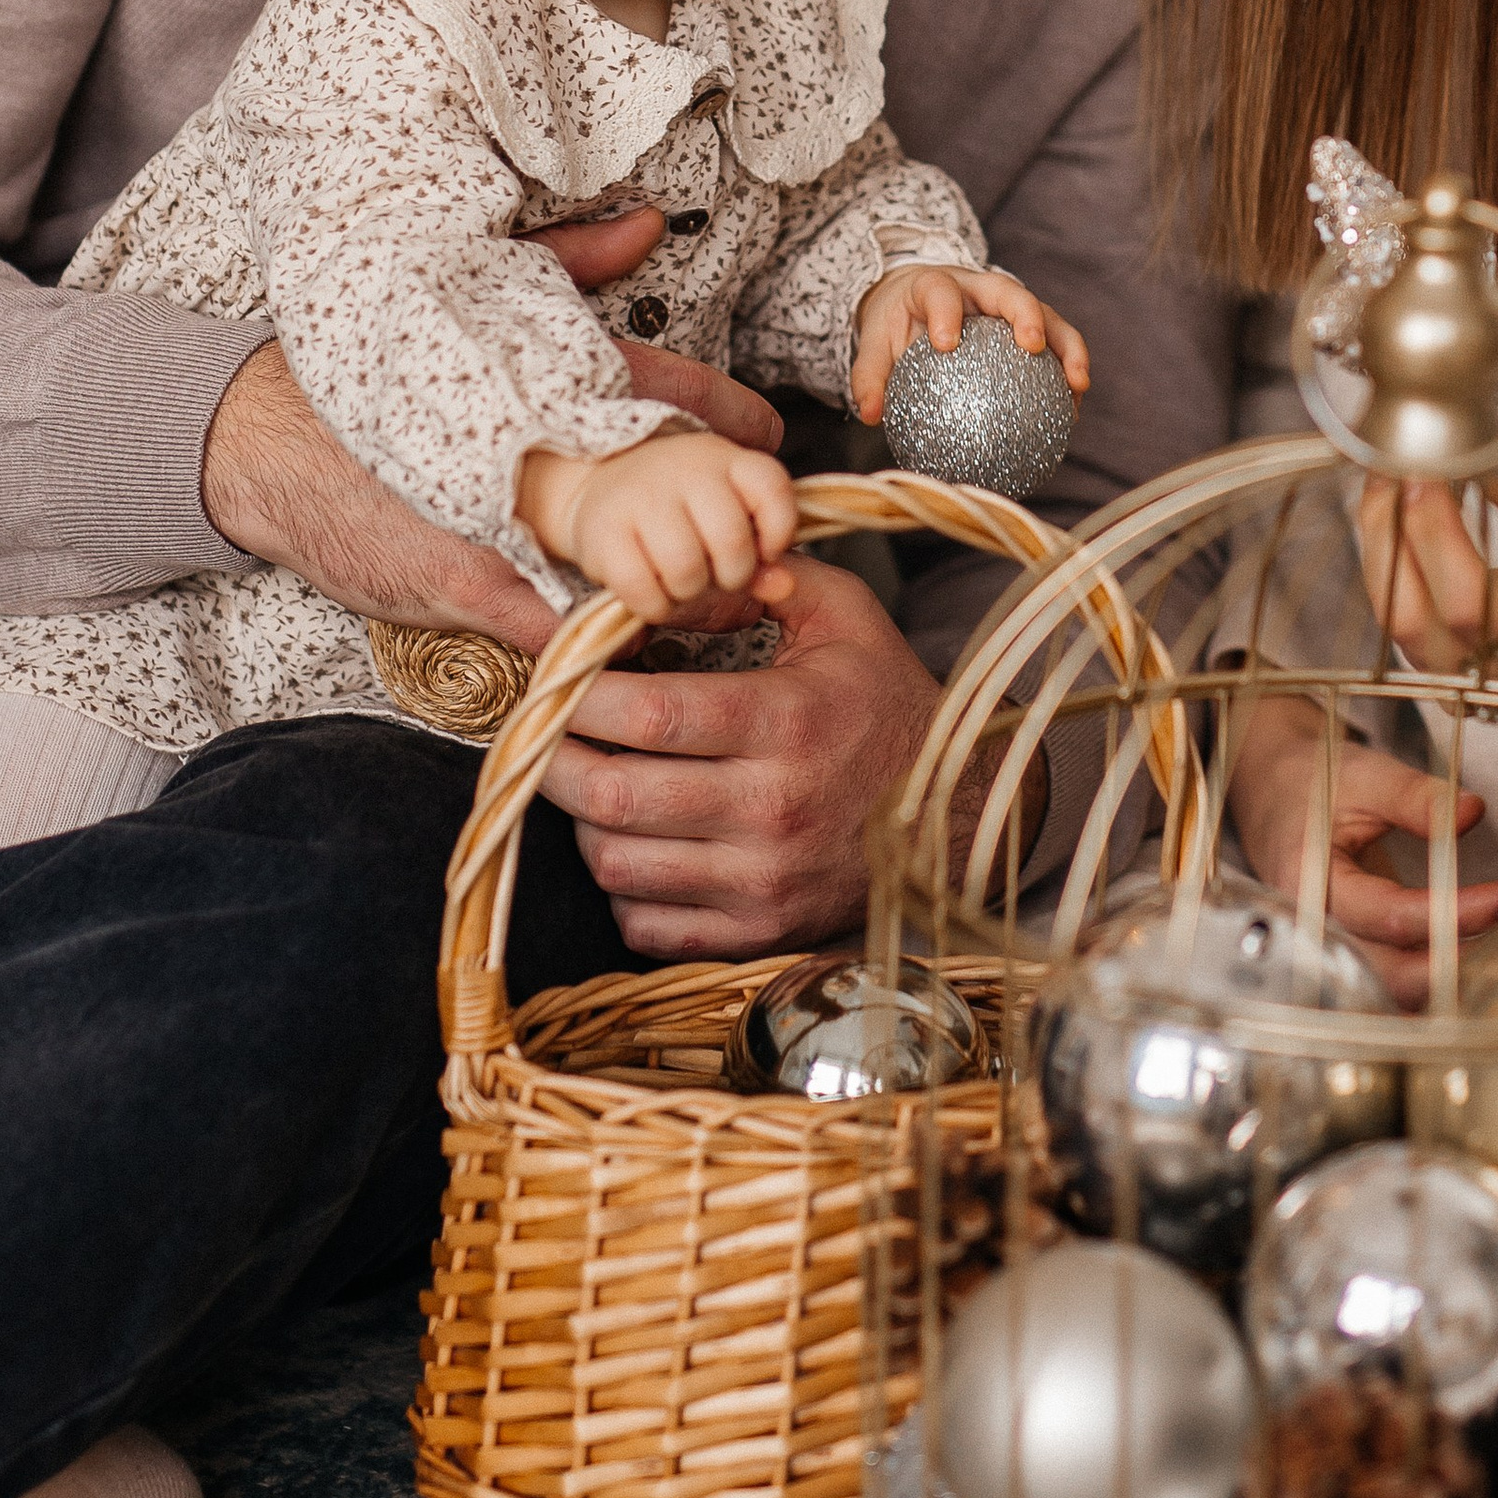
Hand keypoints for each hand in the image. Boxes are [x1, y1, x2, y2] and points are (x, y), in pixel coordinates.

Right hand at [198, 207, 783, 648]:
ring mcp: (507, 524)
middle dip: (729, 521)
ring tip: (728, 596)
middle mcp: (539, 452)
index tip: (771, 441)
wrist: (266, 441)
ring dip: (682, 588)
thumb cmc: (374, 370)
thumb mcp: (472, 298)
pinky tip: (632, 636)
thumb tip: (647, 221)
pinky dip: (601, 635)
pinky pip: (560, 624)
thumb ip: (570, 261)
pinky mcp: (468, 584)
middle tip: (767, 538)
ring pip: (627, 570)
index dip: (738, 425)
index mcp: (549, 379)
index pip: (676, 396)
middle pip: (671, 495)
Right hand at [520, 431, 799, 627]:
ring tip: (682, 581)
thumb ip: (763, 551)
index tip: (764, 551)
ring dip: (690, 593)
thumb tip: (784, 586)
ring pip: (686, 570)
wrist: (601, 485)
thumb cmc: (680, 508)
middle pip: (732, 542)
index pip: (773, 488)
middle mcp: (683, 468)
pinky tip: (654, 594)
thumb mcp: (729, 513)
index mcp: (724, 458)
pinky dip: (655, 607)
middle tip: (717, 575)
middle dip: (733, 576)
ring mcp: (639, 496)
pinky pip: (642, 590)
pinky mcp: (602, 531)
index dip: (779, 533)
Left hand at [540, 554, 941, 954]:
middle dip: (554, 757)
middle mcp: (772, 808)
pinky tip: (635, 842)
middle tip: (540, 729)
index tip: (553, 674)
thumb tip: (693, 566)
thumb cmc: (886, 704)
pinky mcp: (757, 932)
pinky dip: (621, 886)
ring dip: (582, 821)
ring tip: (589, 779)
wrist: (957, 815)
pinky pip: (646, 923)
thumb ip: (771, 576)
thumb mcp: (848, 618)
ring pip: (616, 863)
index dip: (578, 693)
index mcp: (787, 722)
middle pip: (614, 794)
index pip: (648, 713)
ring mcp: (762, 881)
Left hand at [851, 264, 1091, 425]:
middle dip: (1026, 315)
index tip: (946, 344)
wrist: (918, 301)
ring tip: (1078, 385)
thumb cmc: (898, 323)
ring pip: (1047, 315)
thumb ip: (869, 376)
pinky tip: (1073, 409)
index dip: (945, 312)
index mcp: (936, 286)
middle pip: (1010, 291)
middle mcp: (979, 288)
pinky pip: (1056, 344)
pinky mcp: (1028, 325)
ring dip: (1067, 347)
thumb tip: (870, 414)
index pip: (940, 291)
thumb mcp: (875, 343)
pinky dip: (1068, 371)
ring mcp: (1010, 305)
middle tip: (1033, 347)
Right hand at [1226, 694, 1497, 1006]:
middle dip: (1463, 962)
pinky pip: (1396, 988)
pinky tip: (1483, 963)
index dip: (1456, 912)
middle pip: (1393, 976)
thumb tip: (1472, 812)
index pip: (1390, 916)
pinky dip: (1438, 985)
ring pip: (1398, 993)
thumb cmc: (1314, 781)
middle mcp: (1317, 931)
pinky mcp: (1352, 956)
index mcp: (1310, 882)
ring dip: (1456, 980)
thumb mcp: (1362, 774)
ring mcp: (1332, 951)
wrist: (1274, 791)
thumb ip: (1414, 796)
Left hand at [1356, 476, 1497, 695]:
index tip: (1425, 469)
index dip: (1434, 532)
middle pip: (1409, 617)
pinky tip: (1395, 505)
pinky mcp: (1443, 658)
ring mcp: (1463, 677)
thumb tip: (1458, 454)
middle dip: (1388, 529)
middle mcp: (1496, 680)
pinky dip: (1391, 551)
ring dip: (1381, 536)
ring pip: (1394, 613)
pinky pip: (1401, 606)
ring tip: (1389, 473)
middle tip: (1393, 461)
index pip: (1466, 605)